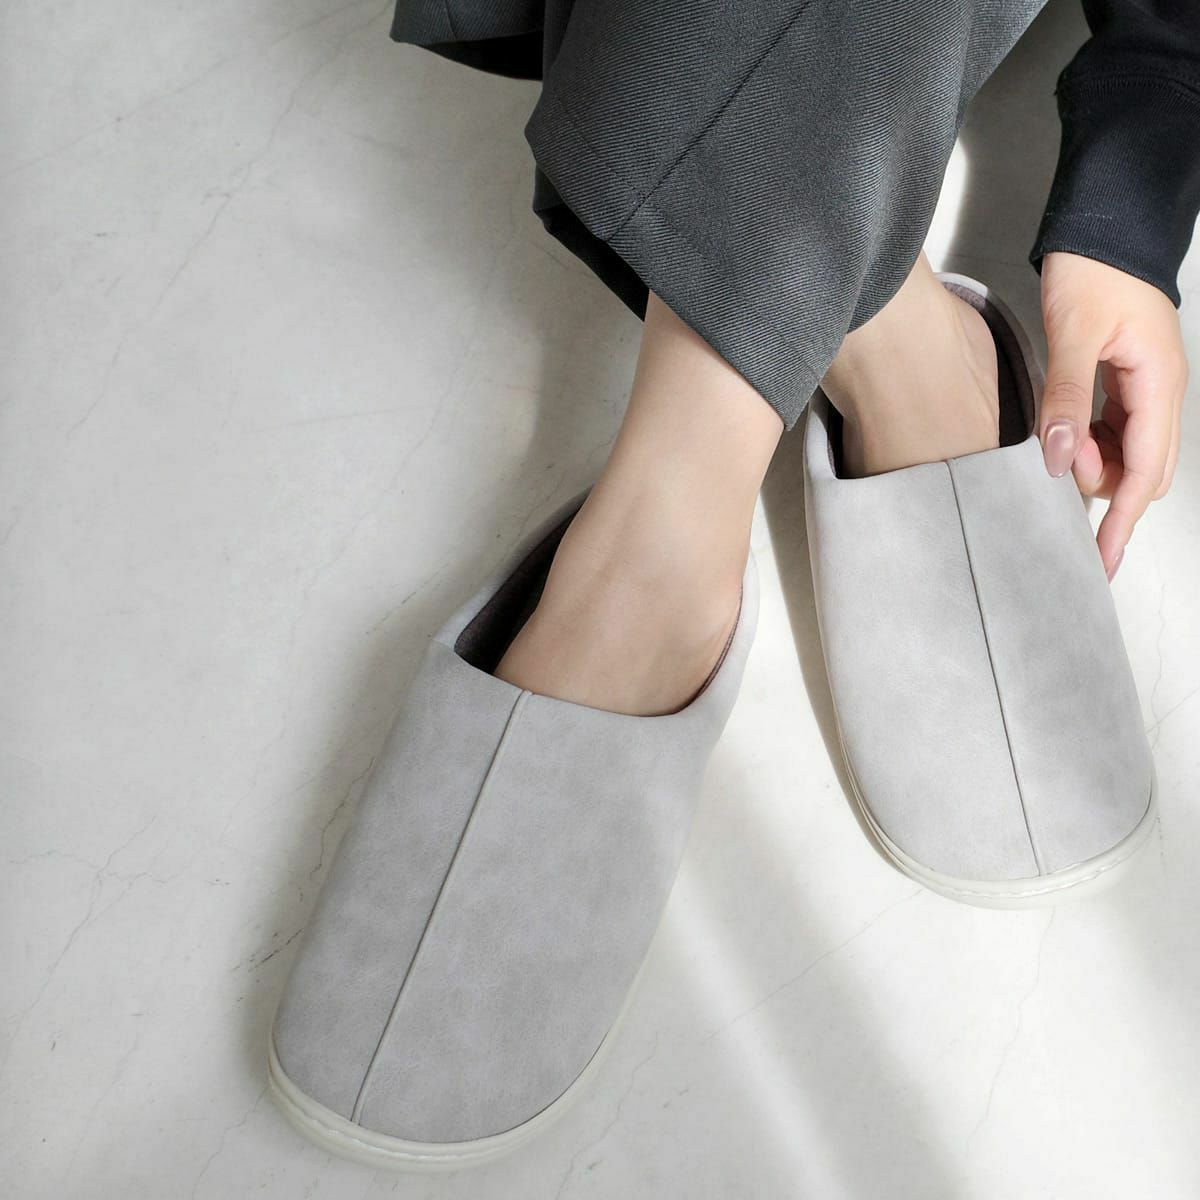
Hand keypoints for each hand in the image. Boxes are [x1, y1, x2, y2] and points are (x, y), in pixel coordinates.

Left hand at [1038, 251, 1187, 579]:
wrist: (1104, 225)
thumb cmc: (1095, 269)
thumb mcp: (1074, 333)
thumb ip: (1067, 397)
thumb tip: (1061, 458)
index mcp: (1160, 384)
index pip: (1145, 472)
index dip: (1122, 520)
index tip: (1101, 558)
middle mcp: (1162, 392)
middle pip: (1144, 472)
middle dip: (1106, 492)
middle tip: (1059, 487)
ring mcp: (1147, 388)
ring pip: (1129, 454)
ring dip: (1096, 465)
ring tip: (1058, 446)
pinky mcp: (1126, 381)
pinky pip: (1115, 430)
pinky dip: (1091, 443)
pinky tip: (1064, 435)